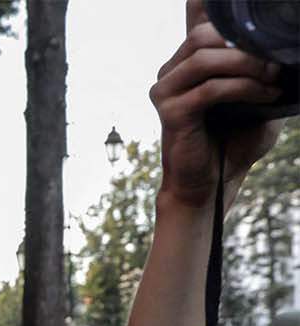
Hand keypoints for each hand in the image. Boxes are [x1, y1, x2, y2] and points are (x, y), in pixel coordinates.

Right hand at [150, 1, 283, 211]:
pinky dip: (244, 89)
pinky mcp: (170, 113)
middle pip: (204, 34)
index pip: (196, 15)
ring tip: (273, 79)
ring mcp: (165, 91)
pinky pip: (210, 89)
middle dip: (246, 43)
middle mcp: (172, 70)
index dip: (205, 2)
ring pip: (205, 58)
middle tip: (278, 61)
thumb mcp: (254, 88)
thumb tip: (285, 36)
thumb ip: (257, 61)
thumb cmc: (236, 136)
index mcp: (190, 59)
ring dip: (248, 65)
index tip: (232, 0)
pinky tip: (266, 96)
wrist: (215, 181)